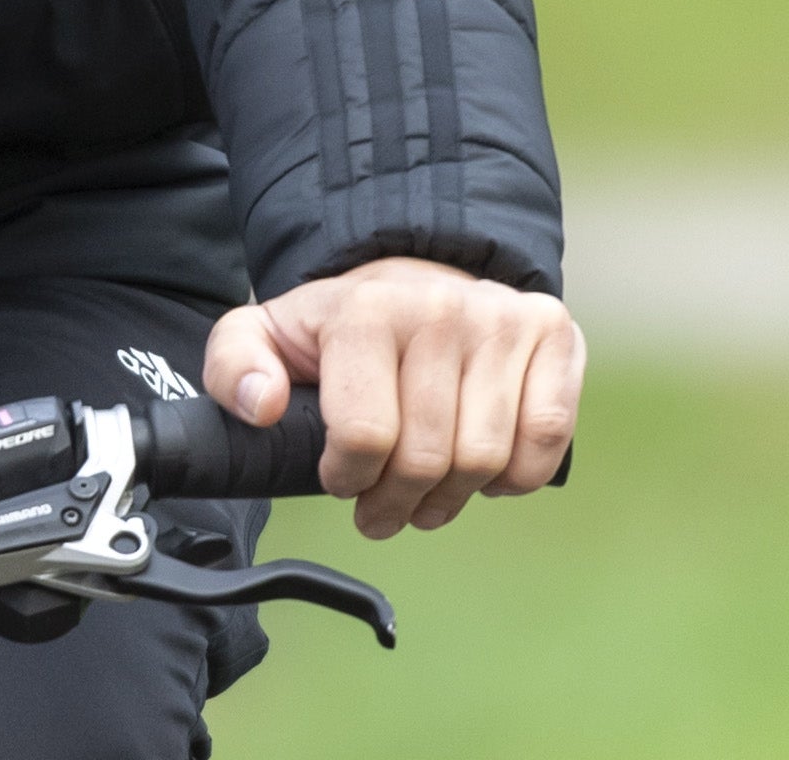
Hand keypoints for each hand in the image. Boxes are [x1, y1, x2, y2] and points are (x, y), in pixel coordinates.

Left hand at [201, 256, 582, 538]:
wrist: (414, 279)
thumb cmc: (339, 328)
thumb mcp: (263, 336)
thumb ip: (236, 368)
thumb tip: (264, 405)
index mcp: (365, 309)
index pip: (365, 437)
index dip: (348, 480)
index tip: (340, 477)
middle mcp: (439, 308)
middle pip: (427, 459)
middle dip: (397, 505)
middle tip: (382, 508)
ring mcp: (502, 318)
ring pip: (485, 460)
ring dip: (451, 499)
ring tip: (426, 494)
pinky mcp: (552, 335)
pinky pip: (546, 440)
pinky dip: (515, 476)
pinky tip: (483, 469)